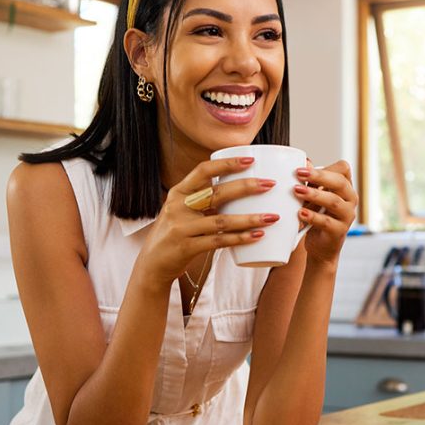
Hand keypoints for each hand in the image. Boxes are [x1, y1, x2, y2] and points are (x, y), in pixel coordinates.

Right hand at [134, 156, 278, 286]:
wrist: (152, 264)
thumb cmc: (175, 233)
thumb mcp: (182, 210)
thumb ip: (203, 199)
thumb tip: (239, 186)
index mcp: (178, 192)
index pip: (203, 171)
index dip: (227, 164)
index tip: (250, 160)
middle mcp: (178, 207)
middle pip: (217, 193)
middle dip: (246, 187)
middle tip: (270, 184)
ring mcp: (182, 228)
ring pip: (222, 220)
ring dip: (250, 218)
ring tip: (272, 217)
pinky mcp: (187, 248)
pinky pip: (218, 241)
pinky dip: (239, 238)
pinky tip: (257, 236)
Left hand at [293, 160, 357, 267]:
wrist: (320, 247)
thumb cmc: (316, 216)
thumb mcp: (311, 197)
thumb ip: (310, 181)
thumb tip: (304, 162)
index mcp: (345, 187)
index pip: (343, 169)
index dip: (325, 166)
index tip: (302, 167)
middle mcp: (350, 199)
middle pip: (340, 182)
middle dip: (319, 176)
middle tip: (298, 174)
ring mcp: (347, 216)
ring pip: (334, 201)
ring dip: (314, 194)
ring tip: (297, 191)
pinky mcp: (339, 231)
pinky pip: (327, 222)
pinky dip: (313, 216)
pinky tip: (300, 213)